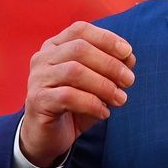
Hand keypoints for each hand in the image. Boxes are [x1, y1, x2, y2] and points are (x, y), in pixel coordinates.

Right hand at [19, 22, 136, 167]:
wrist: (48, 136)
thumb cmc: (74, 105)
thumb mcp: (97, 84)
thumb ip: (111, 68)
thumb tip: (129, 57)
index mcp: (56, 46)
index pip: (80, 30)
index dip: (106, 38)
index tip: (128, 53)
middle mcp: (43, 58)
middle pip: (80, 49)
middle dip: (110, 64)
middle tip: (129, 81)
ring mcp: (38, 78)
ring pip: (75, 71)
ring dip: (104, 85)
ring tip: (120, 99)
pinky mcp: (38, 101)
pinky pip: (68, 96)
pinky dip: (92, 103)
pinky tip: (104, 113)